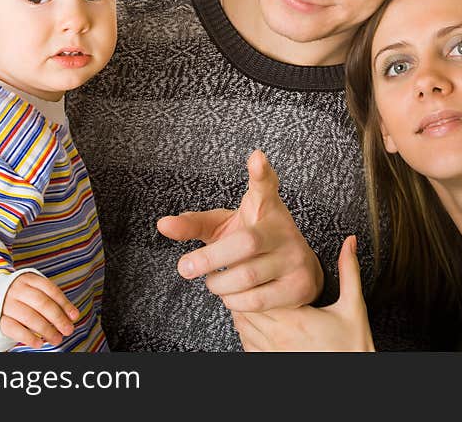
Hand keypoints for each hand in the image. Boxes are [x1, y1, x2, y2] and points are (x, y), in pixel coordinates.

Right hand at [0, 272, 79, 348]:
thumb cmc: (23, 296)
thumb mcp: (35, 291)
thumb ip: (53, 301)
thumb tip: (72, 317)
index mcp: (29, 279)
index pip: (50, 290)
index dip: (64, 304)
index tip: (74, 317)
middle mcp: (17, 290)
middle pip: (41, 303)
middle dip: (57, 318)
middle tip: (68, 330)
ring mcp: (6, 304)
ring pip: (29, 317)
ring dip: (46, 330)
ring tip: (57, 339)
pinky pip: (14, 329)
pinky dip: (28, 337)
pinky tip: (39, 343)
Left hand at [156, 149, 323, 310]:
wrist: (295, 270)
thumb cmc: (251, 244)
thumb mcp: (224, 227)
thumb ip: (194, 224)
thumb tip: (162, 224)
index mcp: (265, 206)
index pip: (265, 185)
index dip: (261, 172)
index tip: (256, 158)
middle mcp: (284, 229)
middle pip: (244, 243)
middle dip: (210, 258)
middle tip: (185, 267)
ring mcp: (295, 257)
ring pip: (246, 277)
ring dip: (219, 285)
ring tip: (214, 282)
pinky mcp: (300, 286)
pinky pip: (256, 301)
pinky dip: (235, 302)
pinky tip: (232, 296)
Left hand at [232, 235, 374, 350]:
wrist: (356, 378)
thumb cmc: (353, 348)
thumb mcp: (353, 307)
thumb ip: (349, 272)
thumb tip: (349, 242)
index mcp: (295, 320)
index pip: (259, 292)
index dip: (253, 275)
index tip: (256, 261)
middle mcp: (278, 338)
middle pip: (245, 307)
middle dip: (244, 289)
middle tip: (246, 271)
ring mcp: (272, 353)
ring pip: (242, 326)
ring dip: (241, 309)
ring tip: (247, 292)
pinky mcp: (271, 364)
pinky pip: (246, 345)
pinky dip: (245, 330)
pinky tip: (254, 319)